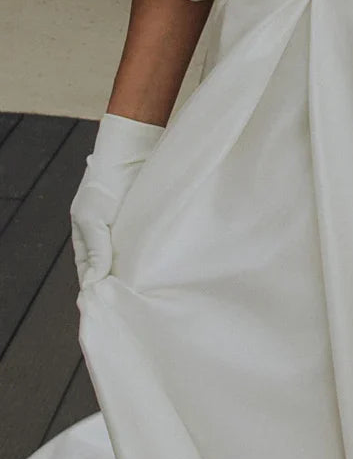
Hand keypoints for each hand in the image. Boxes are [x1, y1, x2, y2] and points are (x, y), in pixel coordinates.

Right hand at [70, 113, 165, 287]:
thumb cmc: (104, 181)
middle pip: (111, 271)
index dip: (97, 290)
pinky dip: (151, 259)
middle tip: (132, 304)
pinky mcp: (148, 225)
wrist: (132, 150)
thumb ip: (95, 248)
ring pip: (131, 262)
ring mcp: (128, 233)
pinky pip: (148, 247)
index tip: (109, 308)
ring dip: (137, 274)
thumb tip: (94, 281)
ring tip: (147, 292)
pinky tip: (159, 269)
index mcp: (87, 240)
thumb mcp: (92, 216)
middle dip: (119, 286)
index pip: (89, 274)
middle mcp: (107, 239)